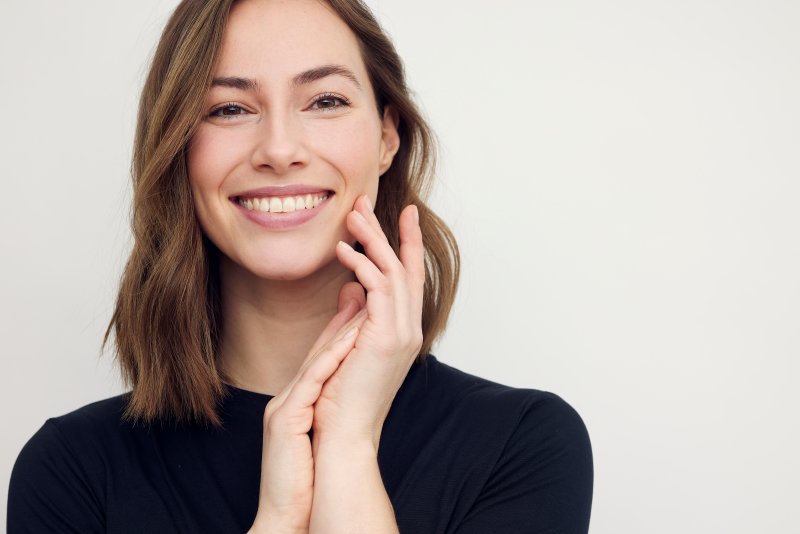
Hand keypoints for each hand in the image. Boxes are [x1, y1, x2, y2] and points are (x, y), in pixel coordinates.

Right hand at [249, 293, 366, 532]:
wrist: (284, 515)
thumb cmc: (301, 479)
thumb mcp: (317, 434)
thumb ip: (329, 404)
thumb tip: (349, 385)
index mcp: (297, 400)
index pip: (323, 355)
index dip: (344, 324)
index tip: (366, 296)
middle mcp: (288, 396)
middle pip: (319, 347)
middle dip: (343, 313)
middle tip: (365, 279)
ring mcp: (284, 405)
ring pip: (316, 358)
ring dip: (340, 327)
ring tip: (363, 298)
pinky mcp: (285, 420)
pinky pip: (311, 383)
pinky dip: (330, 360)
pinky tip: (349, 342)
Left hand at [312, 195, 424, 448]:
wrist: (343, 434)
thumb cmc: (340, 396)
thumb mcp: (347, 345)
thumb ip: (353, 314)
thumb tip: (351, 286)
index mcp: (402, 330)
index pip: (408, 278)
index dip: (406, 244)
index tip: (400, 215)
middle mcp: (409, 328)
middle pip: (404, 267)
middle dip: (388, 231)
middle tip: (366, 202)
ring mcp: (402, 332)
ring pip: (393, 271)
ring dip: (373, 239)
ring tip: (352, 214)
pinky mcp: (386, 337)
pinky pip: (380, 287)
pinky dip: (363, 264)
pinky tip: (344, 250)